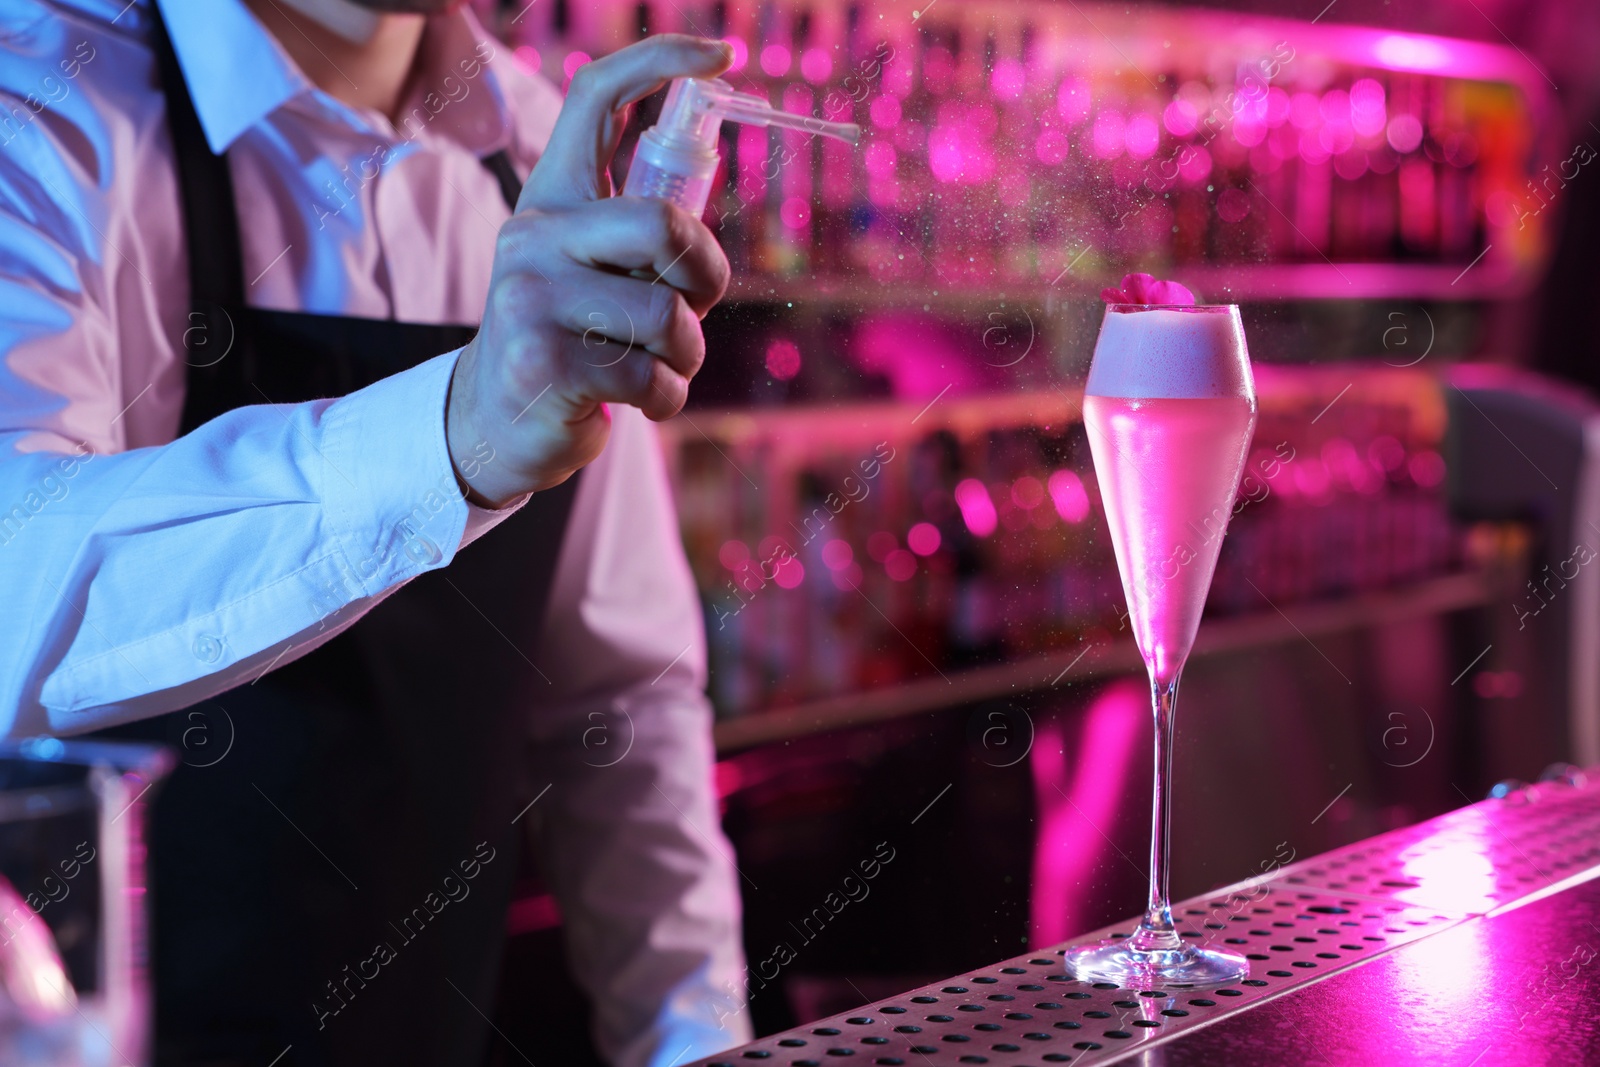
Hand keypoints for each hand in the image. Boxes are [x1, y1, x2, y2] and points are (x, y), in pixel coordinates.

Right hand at [447, 34, 732, 506]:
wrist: (497, 421)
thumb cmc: (571, 337)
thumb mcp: (594, 269)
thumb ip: (640, 230)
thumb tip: (701, 172)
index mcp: (554, 197)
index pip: (598, 98)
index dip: (662, 61)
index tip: (723, 54)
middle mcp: (534, 233)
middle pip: (665, 225)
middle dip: (707, 278)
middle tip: (694, 308)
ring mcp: (531, 297)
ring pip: (668, 318)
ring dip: (686, 357)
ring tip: (659, 368)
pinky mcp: (543, 362)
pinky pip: (652, 377)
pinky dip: (665, 400)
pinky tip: (636, 402)